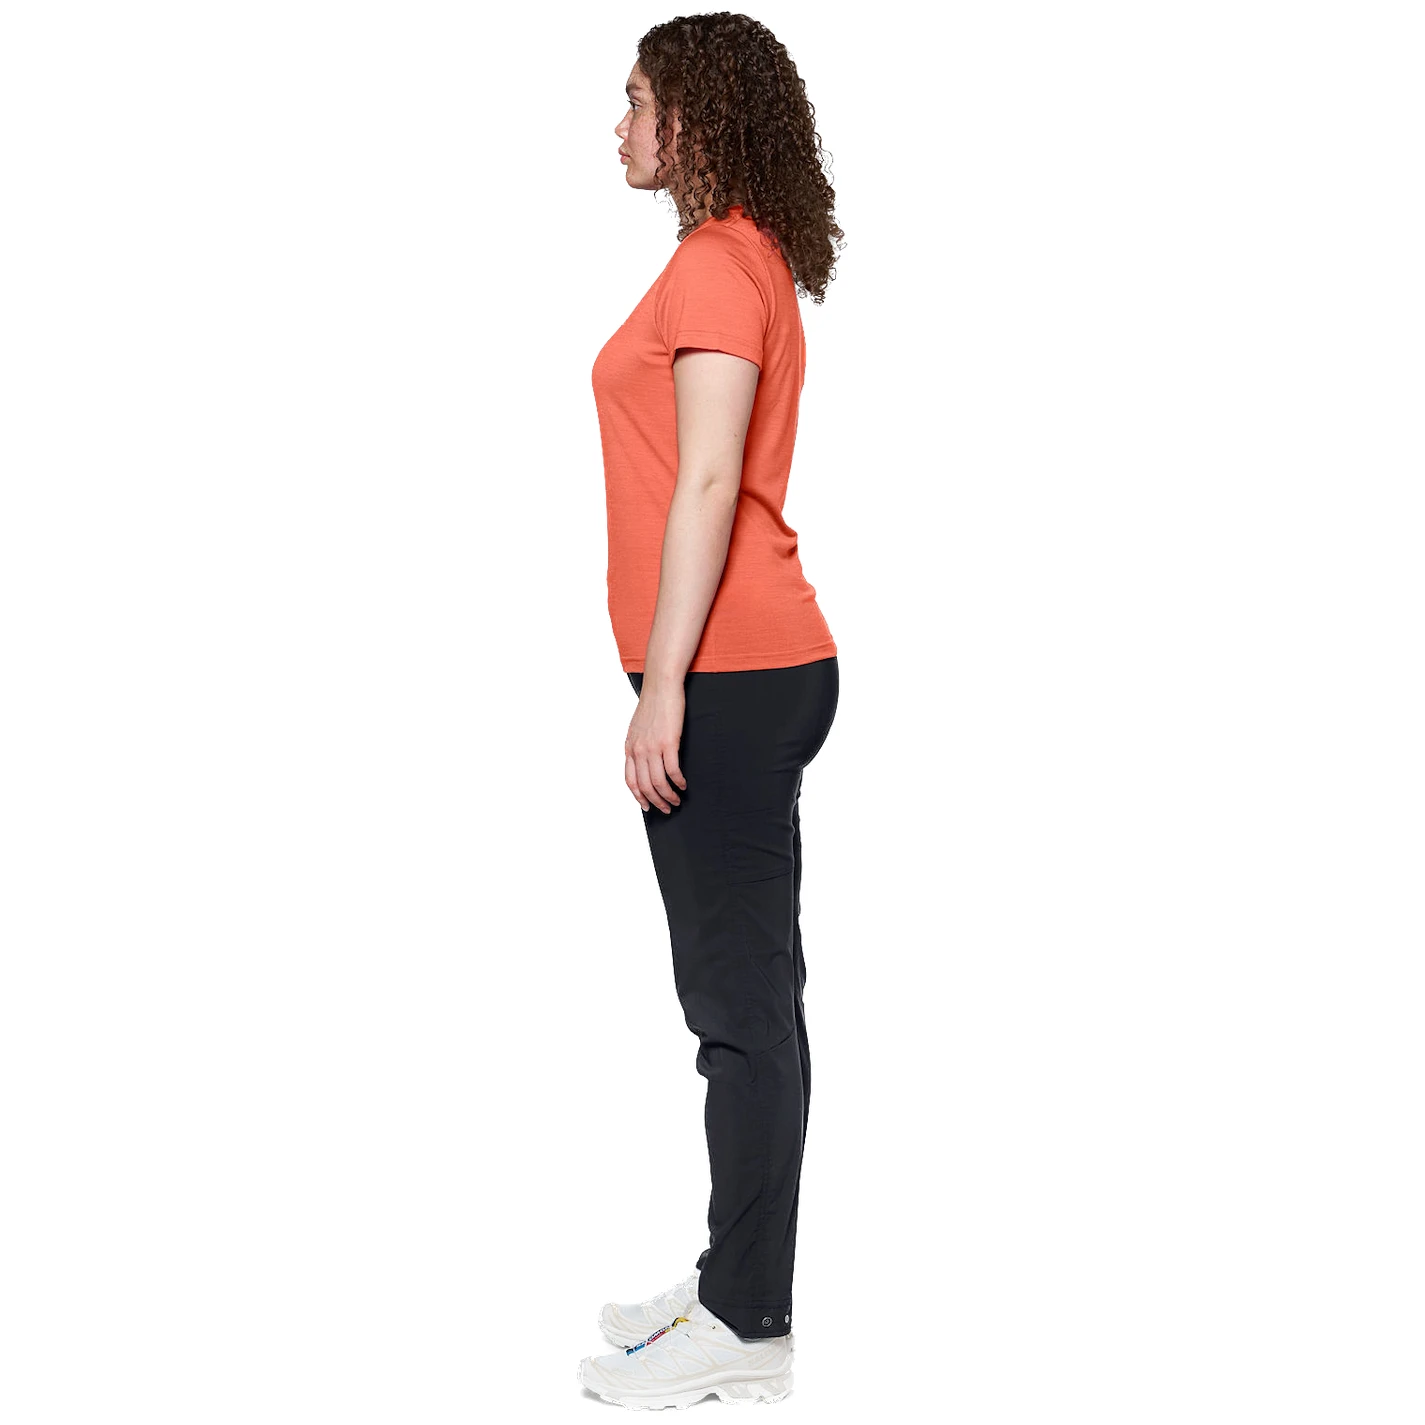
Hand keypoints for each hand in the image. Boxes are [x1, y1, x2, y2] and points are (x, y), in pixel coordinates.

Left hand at [625, 679, 687, 812]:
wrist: (661, 686)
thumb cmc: (653, 704)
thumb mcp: (637, 728)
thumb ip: (638, 745)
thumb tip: (643, 759)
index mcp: (630, 747)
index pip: (630, 781)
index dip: (639, 797)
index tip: (647, 806)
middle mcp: (638, 750)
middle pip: (644, 786)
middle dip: (656, 802)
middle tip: (667, 809)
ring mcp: (652, 747)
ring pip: (658, 782)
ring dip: (668, 796)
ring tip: (677, 801)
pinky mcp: (668, 742)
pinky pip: (672, 770)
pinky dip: (678, 782)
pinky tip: (683, 785)